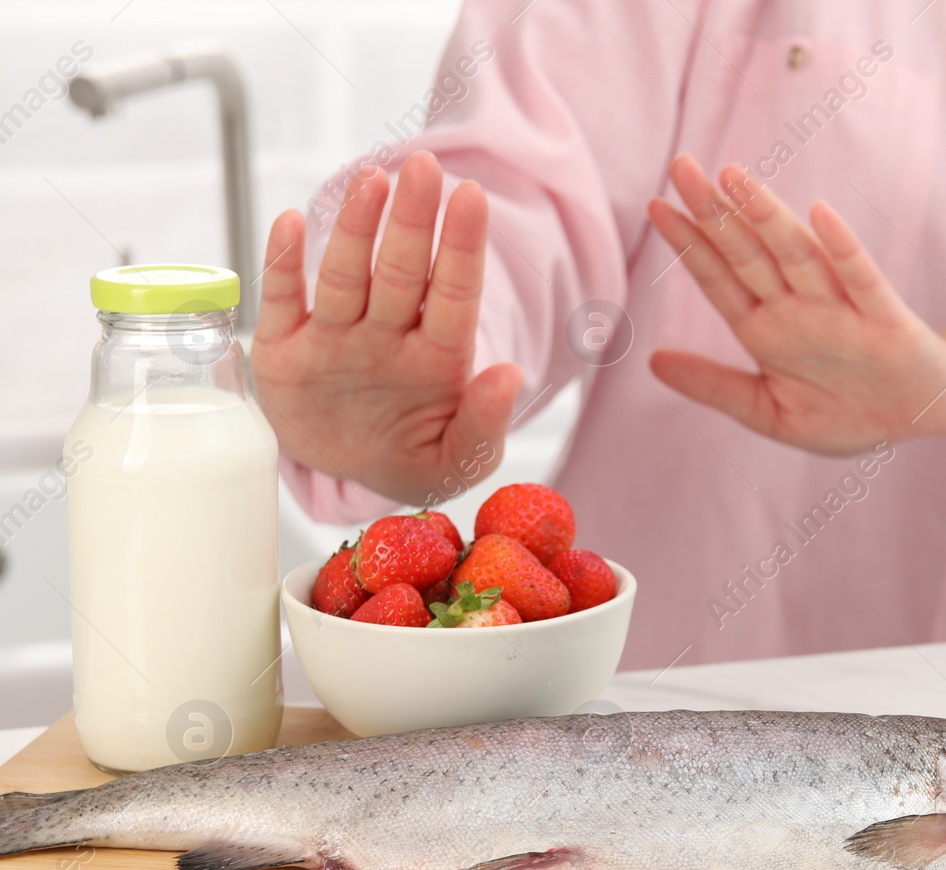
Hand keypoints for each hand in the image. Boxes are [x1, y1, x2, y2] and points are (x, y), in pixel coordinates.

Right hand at [252, 151, 522, 504]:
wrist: (348, 475)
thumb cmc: (414, 458)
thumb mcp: (457, 461)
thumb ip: (485, 424)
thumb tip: (511, 373)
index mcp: (437, 358)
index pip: (454, 295)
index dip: (462, 247)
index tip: (472, 196)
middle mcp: (388, 335)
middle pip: (402, 273)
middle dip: (413, 222)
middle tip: (423, 166)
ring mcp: (336, 338)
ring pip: (346, 277)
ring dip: (356, 229)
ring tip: (371, 182)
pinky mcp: (285, 350)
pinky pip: (283, 300)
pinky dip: (283, 263)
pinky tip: (292, 222)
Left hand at [646, 155, 945, 454]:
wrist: (920, 416)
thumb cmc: (847, 411)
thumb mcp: (769, 412)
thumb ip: (715, 387)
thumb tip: (652, 361)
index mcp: (767, 331)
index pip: (720, 280)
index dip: (689, 244)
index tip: (656, 206)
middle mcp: (799, 311)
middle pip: (750, 255)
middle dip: (715, 213)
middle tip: (681, 166)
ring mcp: (841, 311)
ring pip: (798, 256)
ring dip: (766, 217)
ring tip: (734, 177)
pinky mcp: (885, 320)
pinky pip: (862, 279)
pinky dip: (842, 248)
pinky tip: (820, 215)